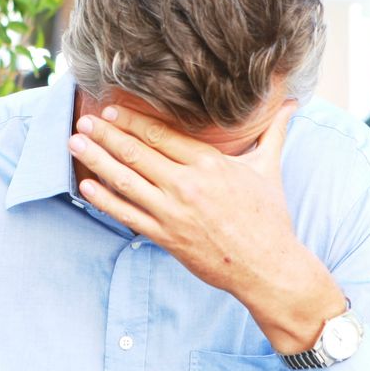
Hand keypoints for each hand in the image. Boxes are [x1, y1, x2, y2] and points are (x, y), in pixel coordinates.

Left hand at [67, 103, 344, 353]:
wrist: (268, 266)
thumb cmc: (270, 217)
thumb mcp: (269, 168)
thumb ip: (275, 132)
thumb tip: (293, 103)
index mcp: (210, 163)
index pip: (161, 134)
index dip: (132, 121)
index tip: (111, 109)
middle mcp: (187, 184)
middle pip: (137, 153)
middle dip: (106, 134)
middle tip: (83, 119)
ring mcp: (174, 212)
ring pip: (126, 180)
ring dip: (97, 160)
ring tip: (75, 143)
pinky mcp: (167, 237)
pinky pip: (128, 215)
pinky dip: (105, 200)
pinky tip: (86, 186)